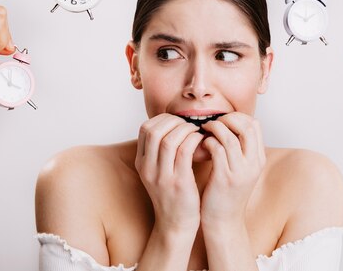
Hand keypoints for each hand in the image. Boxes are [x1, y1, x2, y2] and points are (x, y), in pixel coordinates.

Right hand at [135, 114, 204, 233]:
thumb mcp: (157, 172)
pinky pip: (184, 152)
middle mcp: (148, 169)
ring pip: (169, 140)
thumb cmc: (172, 194)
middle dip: (173, 121)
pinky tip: (201, 140)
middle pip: (154, 131)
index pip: (145, 129)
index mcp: (142, 163)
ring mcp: (162, 177)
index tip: (177, 120)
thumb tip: (172, 125)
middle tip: (188, 123)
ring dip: (185, 129)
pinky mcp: (179, 183)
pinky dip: (194, 140)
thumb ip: (159, 151)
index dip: (162, 119)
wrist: (176, 224)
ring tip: (196, 130)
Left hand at [200, 113, 265, 227]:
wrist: (223, 221)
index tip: (223, 119)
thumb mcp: (240, 169)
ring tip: (205, 130)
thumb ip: (239, 149)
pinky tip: (202, 145)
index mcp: (258, 159)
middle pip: (247, 127)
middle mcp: (253, 164)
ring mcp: (241, 172)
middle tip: (213, 122)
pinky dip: (208, 142)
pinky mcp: (225, 179)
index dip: (238, 117)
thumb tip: (229, 124)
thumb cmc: (226, 192)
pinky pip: (217, 150)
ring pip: (230, 137)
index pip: (255, 125)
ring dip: (215, 129)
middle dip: (228, 119)